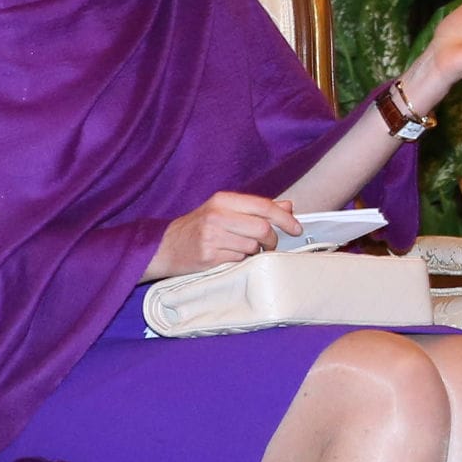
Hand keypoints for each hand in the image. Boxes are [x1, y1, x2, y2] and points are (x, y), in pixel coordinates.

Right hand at [148, 192, 299, 278]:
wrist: (164, 247)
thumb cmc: (197, 228)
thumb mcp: (224, 211)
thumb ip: (255, 208)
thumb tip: (287, 206)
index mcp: (223, 200)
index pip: (264, 206)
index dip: (285, 218)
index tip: (296, 228)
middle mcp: (217, 215)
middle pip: (263, 228)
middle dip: (271, 240)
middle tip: (268, 245)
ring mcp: (212, 237)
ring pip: (253, 247)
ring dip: (255, 253)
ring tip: (242, 251)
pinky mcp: (209, 257)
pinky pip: (239, 261)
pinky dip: (241, 262)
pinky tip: (230, 258)